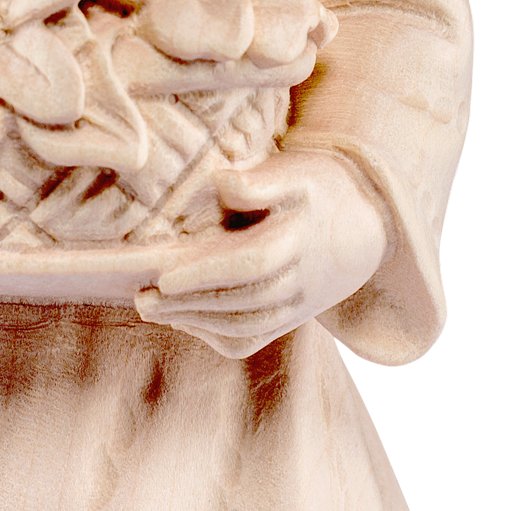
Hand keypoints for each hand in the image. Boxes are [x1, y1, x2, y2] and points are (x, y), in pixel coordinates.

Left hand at [134, 147, 390, 357]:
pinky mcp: (293, 317)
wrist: (367, 218)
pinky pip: (255, 338)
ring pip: (246, 325)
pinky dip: (218, 336)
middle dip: (189, 303)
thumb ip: (260, 181)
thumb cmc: (318, 187)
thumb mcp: (297, 171)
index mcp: (299, 238)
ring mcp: (300, 304)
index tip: (165, 274)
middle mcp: (302, 279)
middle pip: (242, 301)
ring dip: (195, 320)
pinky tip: (185, 321)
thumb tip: (222, 182)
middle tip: (142, 297)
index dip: (207, 272)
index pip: (250, 263)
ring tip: (150, 308)